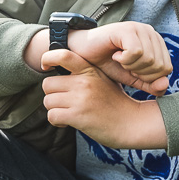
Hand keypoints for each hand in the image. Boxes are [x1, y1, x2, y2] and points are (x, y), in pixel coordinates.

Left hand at [39, 49, 167, 148]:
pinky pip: (52, 116)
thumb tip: (62, 73)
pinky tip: (68, 122)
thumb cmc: (117, 103)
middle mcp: (83, 82)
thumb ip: (84, 75)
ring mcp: (80, 99)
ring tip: (69, 113)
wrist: (133, 123)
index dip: (48, 58)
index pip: (63, 56)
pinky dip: (57, 121)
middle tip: (65, 102)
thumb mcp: (104, 80)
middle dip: (53, 95)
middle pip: (48, 84)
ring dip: (55, 109)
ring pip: (48, 101)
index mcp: (90, 70)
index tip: (45, 66)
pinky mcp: (77, 116)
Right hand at [66, 22, 171, 94]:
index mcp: (156, 43)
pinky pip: (136, 52)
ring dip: (131, 66)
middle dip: (140, 73)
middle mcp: (151, 32)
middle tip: (124, 65)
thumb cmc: (107, 63)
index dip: (148, 78)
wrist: (83, 52)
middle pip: (159, 65)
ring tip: (119, 59)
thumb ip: (149, 84)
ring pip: (149, 59)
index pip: (166, 69)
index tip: (131, 71)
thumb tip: (165, 85)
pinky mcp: (127, 29)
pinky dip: (124, 60)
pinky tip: (115, 54)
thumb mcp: (131, 78)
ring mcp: (139, 28)